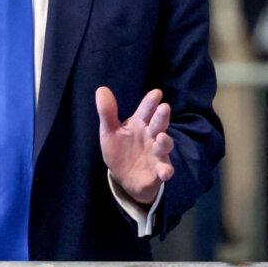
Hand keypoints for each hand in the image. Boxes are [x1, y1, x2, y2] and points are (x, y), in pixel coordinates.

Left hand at [96, 86, 173, 204]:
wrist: (125, 177)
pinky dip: (166, 170)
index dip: (150, 102)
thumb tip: (101, 89)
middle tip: (164, 107)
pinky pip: (165, 169)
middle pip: (158, 124)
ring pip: (164, 145)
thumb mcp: (109, 132)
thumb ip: (107, 112)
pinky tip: (165, 172)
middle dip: (161, 116)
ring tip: (161, 137)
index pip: (146, 110)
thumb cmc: (120, 150)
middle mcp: (151, 136)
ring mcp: (157, 153)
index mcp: (140, 123)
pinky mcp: (159, 170)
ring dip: (165, 141)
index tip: (156, 93)